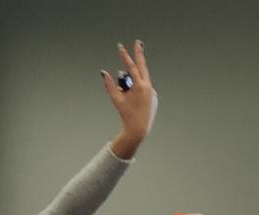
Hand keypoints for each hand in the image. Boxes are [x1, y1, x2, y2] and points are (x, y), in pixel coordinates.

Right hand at [102, 40, 157, 158]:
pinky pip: (145, 90)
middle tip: (138, 42)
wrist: (138, 129)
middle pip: (142, 66)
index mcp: (140, 86)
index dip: (125, 56)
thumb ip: (109, 85)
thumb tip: (103, 73)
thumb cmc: (126, 115)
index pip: (131, 66)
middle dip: (139, 54)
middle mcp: (149, 87)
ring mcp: (153, 92)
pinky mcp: (154, 98)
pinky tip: (136, 104)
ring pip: (142, 81)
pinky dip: (138, 92)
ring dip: (134, 83)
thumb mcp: (116, 99)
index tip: (120, 46)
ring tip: (129, 101)